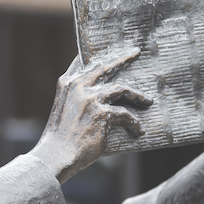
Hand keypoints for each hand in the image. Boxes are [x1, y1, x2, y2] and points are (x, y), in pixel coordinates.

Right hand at [30, 48, 151, 183]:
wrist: (56, 155)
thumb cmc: (60, 137)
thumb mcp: (63, 109)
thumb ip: (76, 97)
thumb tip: (97, 94)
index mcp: (67, 84)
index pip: (83, 61)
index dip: (96, 53)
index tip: (109, 48)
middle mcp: (78, 86)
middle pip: (105, 66)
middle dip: (123, 58)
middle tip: (135, 53)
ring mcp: (91, 99)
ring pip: (121, 89)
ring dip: (137, 95)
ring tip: (147, 100)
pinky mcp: (101, 114)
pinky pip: (125, 114)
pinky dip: (134, 123)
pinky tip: (138, 130)